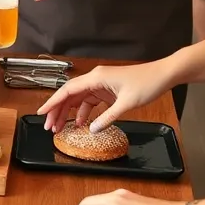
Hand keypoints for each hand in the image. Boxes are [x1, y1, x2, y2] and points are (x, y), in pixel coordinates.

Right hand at [37, 59, 172, 131]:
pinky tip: (83, 123)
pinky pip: (90, 101)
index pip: (67, 90)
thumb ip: (108, 118)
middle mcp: (95, 79)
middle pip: (70, 95)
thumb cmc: (146, 83)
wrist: (163, 75)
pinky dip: (85, 112)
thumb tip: (92, 130)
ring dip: (70, 113)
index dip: (52, 102)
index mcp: (96, 78)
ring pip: (79, 99)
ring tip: (62, 128)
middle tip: (49, 127)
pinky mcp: (107, 89)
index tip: (41, 113)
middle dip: (58, 111)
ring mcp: (101, 84)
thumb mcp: (127, 104)